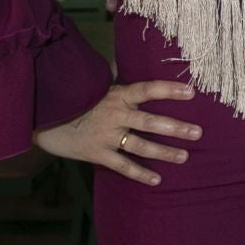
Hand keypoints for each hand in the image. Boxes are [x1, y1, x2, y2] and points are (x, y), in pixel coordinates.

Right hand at [33, 80, 200, 185]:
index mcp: (117, 95)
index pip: (147, 89)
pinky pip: (122, 165)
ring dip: (164, 152)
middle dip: (176, 128)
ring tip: (184, 156)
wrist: (46, 119)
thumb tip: (139, 64)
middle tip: (198, 133)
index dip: (169, 90)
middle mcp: (114, 114)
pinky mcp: (97, 153)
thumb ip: (121, 83)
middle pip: (150, 121)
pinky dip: (140, 173)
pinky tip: (157, 180)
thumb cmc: (79, 100)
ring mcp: (106, 135)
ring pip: (140, 145)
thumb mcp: (99, 87)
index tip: (192, 92)